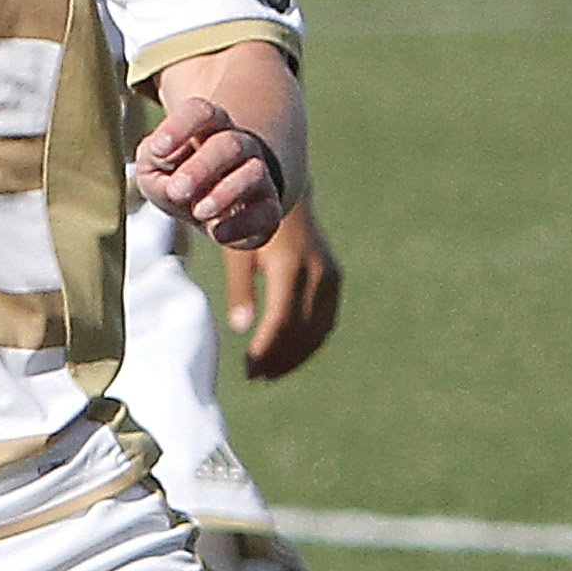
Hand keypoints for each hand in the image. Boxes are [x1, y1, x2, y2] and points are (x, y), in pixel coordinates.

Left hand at [127, 96, 287, 251]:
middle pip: (230, 143)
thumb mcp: (153, 167)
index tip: (159, 149)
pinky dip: (243, 225)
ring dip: (225, 193)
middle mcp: (238, 146)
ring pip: (254, 173)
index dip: (181, 126)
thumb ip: (154, 160)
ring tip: (199, 211)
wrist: (206, 205)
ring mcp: (257, 176)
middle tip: (177, 190)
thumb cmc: (175, 177)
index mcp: (207, 127)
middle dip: (204, 167)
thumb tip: (168, 166)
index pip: (201, 112)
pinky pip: (267, 213)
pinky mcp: (267, 209)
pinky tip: (218, 232)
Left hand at [225, 196, 342, 381]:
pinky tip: (288, 355)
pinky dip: (309, 341)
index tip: (248, 370)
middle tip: (255, 377)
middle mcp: (316, 273)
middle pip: (301, 330)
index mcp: (290, 267)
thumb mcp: (237, 252)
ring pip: (318, 329)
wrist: (282, 193)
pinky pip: (325, 319)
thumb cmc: (249, 223)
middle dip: (279, 358)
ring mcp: (329, 276)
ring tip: (269, 373)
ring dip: (295, 355)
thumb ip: (240, 289)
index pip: (281, 321)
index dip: (265, 350)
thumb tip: (240, 329)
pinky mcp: (333, 278)